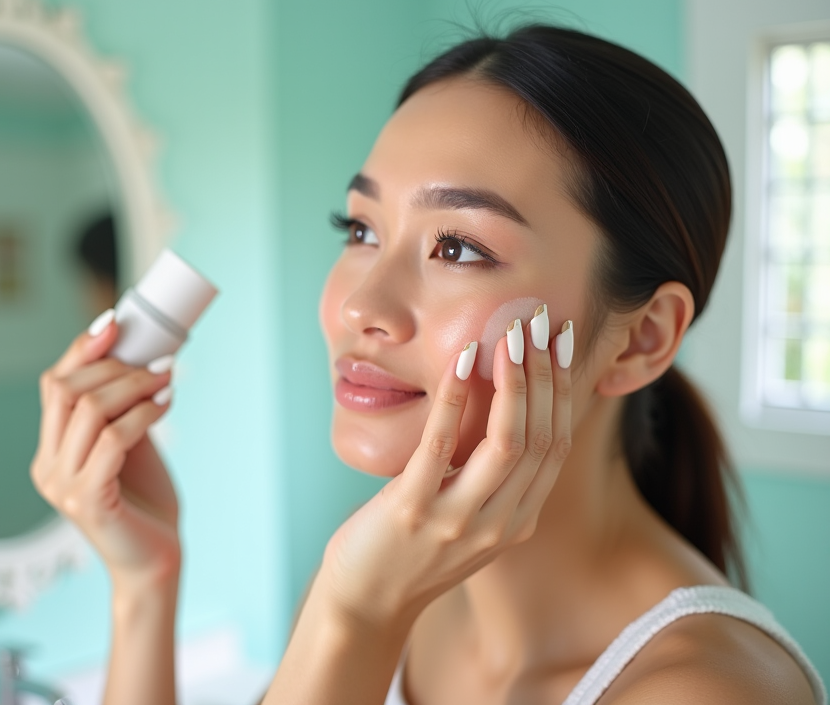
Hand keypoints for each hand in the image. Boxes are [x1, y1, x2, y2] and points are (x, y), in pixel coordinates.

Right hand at [31, 317, 180, 589]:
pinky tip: (165, 404)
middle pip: (67, 391)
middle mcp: (46, 466)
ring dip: (134, 385)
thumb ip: (121, 409)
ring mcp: (62, 485)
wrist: (155, 560)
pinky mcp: (87, 500)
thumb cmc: (145, 501)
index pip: (54, 385)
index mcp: (50, 449)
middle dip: (115, 366)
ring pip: (90, 410)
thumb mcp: (128, 444)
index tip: (115, 323)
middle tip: (156, 360)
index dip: (81, 349)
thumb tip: (140, 354)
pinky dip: (143, 414)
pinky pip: (113, 440)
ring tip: (167, 378)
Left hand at [320, 314, 573, 632]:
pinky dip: (455, 400)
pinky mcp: (412, 512)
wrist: (365, 603)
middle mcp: (499, 524)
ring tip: (508, 336)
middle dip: (544, 375)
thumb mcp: (468, 515)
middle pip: (540, 439)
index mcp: (517, 521)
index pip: (556, 445)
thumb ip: (491, 473)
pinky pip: (441, 447)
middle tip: (537, 324)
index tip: (559, 343)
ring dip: (513, 383)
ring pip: (507, 443)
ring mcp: (458, 522)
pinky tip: (460, 362)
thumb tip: (504, 400)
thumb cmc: (412, 549)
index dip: (562, 389)